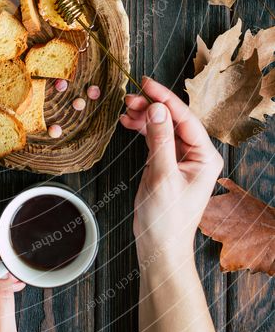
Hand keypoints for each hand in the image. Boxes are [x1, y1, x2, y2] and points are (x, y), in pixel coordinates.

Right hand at [120, 76, 222, 266]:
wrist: (160, 247)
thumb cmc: (167, 220)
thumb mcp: (162, 176)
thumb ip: (159, 140)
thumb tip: (157, 108)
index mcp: (206, 157)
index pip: (186, 118)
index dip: (166, 99)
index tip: (147, 83)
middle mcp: (197, 155)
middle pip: (174, 119)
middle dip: (152, 106)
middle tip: (129, 98)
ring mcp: (181, 159)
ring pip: (163, 126)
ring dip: (145, 116)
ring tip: (125, 109)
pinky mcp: (166, 164)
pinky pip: (155, 138)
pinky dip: (142, 129)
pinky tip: (128, 122)